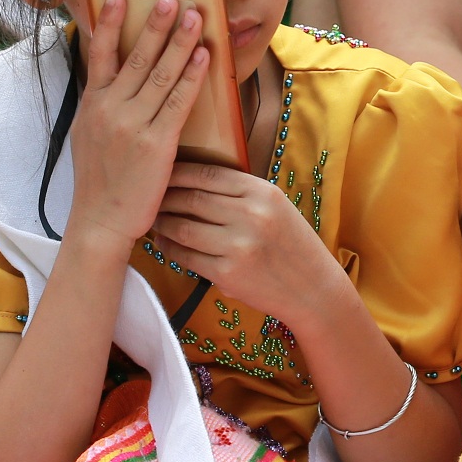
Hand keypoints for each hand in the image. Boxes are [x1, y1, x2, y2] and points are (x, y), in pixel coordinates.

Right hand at [65, 0, 209, 253]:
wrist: (100, 220)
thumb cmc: (98, 181)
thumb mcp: (86, 135)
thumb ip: (99, 104)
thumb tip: (108, 76)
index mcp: (92, 104)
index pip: (100, 53)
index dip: (111, 22)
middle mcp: (109, 109)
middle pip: (136, 56)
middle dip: (157, 23)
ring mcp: (132, 124)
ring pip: (160, 73)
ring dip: (180, 41)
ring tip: (195, 15)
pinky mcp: (156, 143)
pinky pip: (178, 101)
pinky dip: (191, 75)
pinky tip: (203, 56)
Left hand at [151, 163, 345, 328]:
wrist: (312, 289)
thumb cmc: (290, 245)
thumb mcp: (275, 207)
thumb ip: (240, 193)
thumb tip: (191, 180)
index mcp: (262, 193)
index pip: (207, 174)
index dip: (178, 172)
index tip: (161, 172)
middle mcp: (251, 215)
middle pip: (190, 199)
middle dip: (164, 198)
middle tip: (148, 198)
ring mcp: (239, 245)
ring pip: (183, 228)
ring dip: (162, 223)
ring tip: (152, 221)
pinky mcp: (228, 273)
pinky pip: (186, 257)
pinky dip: (169, 249)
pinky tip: (164, 244)